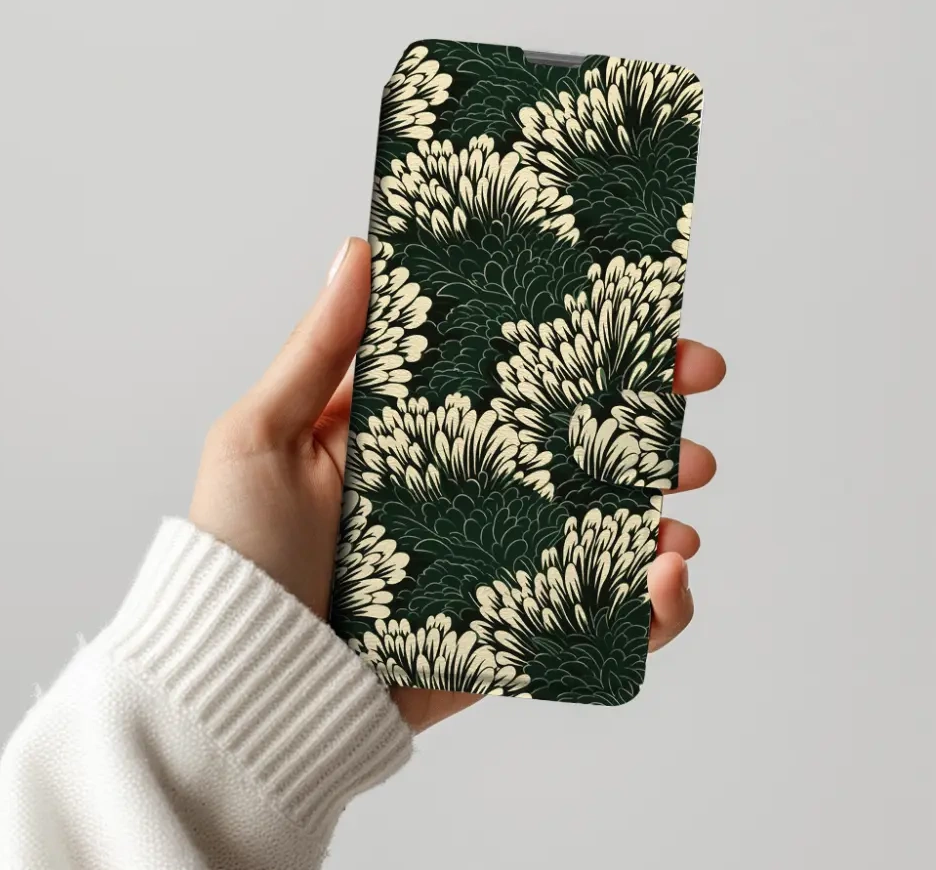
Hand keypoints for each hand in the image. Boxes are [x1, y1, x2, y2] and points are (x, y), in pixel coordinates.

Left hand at [189, 237, 724, 731]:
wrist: (241, 687)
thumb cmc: (239, 558)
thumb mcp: (263, 436)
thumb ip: (317, 349)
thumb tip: (359, 248)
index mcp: (417, 433)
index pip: (512, 371)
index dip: (574, 337)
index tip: (637, 306)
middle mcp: (465, 489)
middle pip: (572, 439)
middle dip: (646, 409)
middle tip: (696, 379)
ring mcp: (494, 559)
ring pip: (600, 520)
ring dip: (661, 499)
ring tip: (688, 489)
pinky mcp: (509, 631)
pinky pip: (594, 617)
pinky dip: (647, 604)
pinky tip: (666, 576)